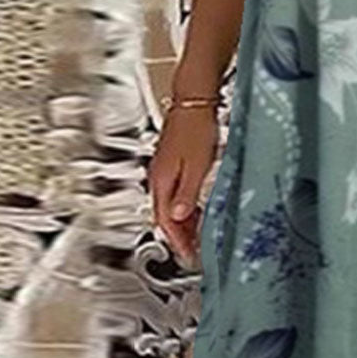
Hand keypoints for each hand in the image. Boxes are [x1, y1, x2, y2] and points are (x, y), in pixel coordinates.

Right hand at [146, 105, 218, 267]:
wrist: (194, 102)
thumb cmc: (196, 128)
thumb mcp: (197, 166)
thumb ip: (186, 194)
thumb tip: (177, 217)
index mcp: (161, 181)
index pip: (164, 221)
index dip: (177, 241)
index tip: (188, 255)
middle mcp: (159, 177)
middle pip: (165, 216)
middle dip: (179, 236)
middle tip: (193, 251)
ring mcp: (165, 170)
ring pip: (170, 205)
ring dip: (183, 222)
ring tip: (197, 236)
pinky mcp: (173, 163)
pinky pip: (175, 193)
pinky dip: (184, 207)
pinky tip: (197, 209)